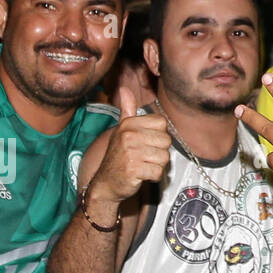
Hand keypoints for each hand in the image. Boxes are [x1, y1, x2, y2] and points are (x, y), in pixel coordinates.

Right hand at [87, 87, 169, 204]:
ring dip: (156, 166)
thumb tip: (124, 89)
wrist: (106, 183)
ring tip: (142, 166)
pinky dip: (152, 177)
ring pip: (164, 158)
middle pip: (166, 141)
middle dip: (159, 153)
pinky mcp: (134, 169)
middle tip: (144, 157)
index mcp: (128, 124)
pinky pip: (158, 172)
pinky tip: (141, 175)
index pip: (162, 123)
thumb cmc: (118, 157)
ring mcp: (130, 152)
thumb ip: (127, 110)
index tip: (146, 143)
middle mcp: (128, 135)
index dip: (158, 136)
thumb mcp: (121, 131)